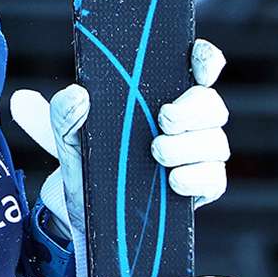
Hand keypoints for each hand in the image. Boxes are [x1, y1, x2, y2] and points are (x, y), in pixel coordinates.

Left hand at [10, 38, 232, 260]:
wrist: (82, 216)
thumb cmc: (83, 163)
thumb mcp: (65, 138)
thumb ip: (62, 113)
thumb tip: (75, 94)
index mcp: (157, 97)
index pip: (195, 68)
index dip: (205, 60)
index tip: (200, 64)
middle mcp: (184, 123)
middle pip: (212, 104)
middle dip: (194, 108)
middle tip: (164, 118)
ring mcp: (195, 156)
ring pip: (216, 142)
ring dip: (189, 146)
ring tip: (156, 152)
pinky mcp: (199, 188)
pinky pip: (215, 180)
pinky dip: (197, 178)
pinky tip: (173, 181)